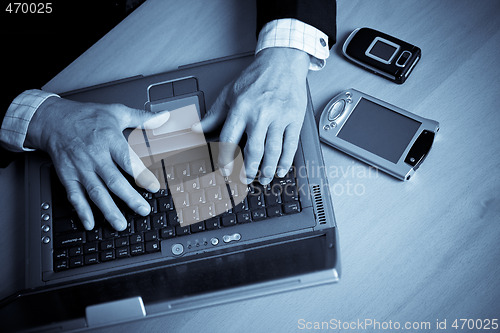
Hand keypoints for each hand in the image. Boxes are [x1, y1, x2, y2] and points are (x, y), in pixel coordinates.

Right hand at [26, 97, 169, 230]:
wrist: (53, 120)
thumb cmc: (87, 116)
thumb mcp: (116, 111)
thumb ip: (142, 117)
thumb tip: (164, 117)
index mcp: (109, 141)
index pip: (128, 161)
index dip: (141, 175)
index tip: (154, 187)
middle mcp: (95, 157)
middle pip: (114, 181)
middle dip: (130, 198)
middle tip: (144, 210)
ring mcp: (81, 168)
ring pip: (96, 192)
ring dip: (109, 210)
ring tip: (121, 224)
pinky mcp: (68, 176)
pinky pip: (75, 196)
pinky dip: (82, 211)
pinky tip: (90, 223)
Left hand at [193, 47, 309, 184]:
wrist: (282, 62)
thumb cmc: (256, 78)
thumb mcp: (230, 93)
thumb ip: (214, 114)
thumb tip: (196, 128)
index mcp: (241, 108)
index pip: (230, 139)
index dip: (226, 159)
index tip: (225, 171)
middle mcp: (260, 113)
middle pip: (254, 150)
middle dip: (249, 170)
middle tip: (245, 179)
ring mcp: (279, 117)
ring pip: (273, 151)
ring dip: (268, 169)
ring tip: (264, 178)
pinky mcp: (294, 118)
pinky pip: (290, 145)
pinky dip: (286, 161)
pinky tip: (281, 169)